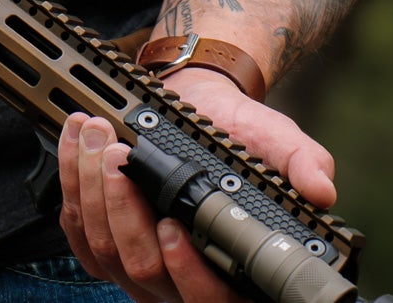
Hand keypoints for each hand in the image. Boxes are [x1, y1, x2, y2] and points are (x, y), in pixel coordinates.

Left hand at [57, 68, 336, 301]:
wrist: (201, 108)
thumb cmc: (241, 135)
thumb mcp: (279, 142)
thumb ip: (302, 163)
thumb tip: (321, 190)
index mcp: (233, 268)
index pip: (210, 298)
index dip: (187, 270)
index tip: (169, 225)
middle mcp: (184, 278)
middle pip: (143, 270)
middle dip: (120, 207)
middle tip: (116, 154)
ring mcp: (140, 268)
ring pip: (104, 251)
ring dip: (90, 190)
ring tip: (94, 136)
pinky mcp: (105, 245)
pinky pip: (78, 234)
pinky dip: (71, 187)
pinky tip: (75, 150)